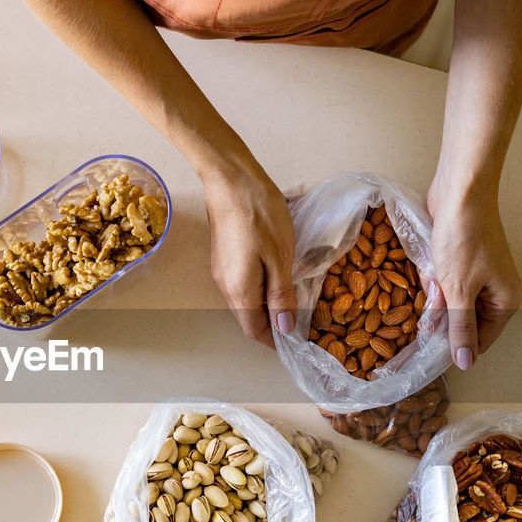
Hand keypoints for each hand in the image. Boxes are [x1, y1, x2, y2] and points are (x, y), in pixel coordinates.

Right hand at [200, 164, 296, 346]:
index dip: (274, 341)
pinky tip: (276, 277)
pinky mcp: (222, 257)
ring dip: (266, 306)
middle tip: (301, 320)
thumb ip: (281, 295)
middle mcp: (225, 286)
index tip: (296, 342)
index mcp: (240, 291)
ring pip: (244, 301)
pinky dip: (259, 289)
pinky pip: (241, 284)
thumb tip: (285, 327)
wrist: (230, 179)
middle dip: (272, 324)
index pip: (255, 330)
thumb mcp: (280, 257)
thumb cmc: (259, 214)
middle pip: (248, 317)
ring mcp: (220, 271)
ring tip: (293, 299)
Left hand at [427, 182, 521, 369]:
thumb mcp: (459, 290)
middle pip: (462, 321)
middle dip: (442, 312)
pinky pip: (443, 282)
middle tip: (434, 294)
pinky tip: (429, 263)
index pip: (480, 341)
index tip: (429, 343)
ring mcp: (478, 275)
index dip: (455, 344)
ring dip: (435, 292)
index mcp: (506, 301)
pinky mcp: (460, 262)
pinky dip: (432, 276)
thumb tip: (467, 363)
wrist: (459, 192)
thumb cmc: (463, 240)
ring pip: (449, 301)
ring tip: (434, 273)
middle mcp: (496, 291)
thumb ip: (462, 328)